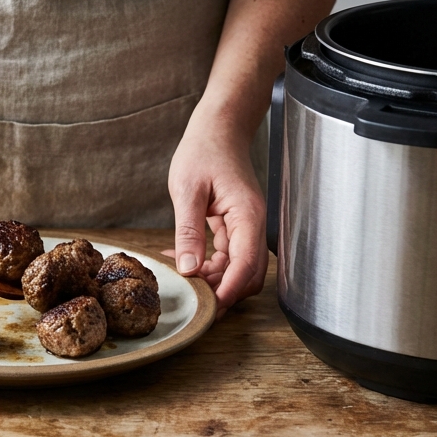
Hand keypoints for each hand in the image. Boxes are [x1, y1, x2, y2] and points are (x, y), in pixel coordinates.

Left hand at [166, 118, 267, 317]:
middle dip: (224, 291)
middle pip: (248, 274)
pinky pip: (228, 254)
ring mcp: (246, 225)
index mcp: (247, 215)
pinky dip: (209, 263)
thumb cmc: (204, 150)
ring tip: (184, 279)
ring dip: (214, 279)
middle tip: (193, 301)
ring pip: (238, 267)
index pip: (246, 265)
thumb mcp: (187, 190)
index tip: (210, 309)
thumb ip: (188, 230)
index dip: (228, 291)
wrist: (218, 128)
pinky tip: (184, 260)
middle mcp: (253, 224)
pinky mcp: (236, 225)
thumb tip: (189, 268)